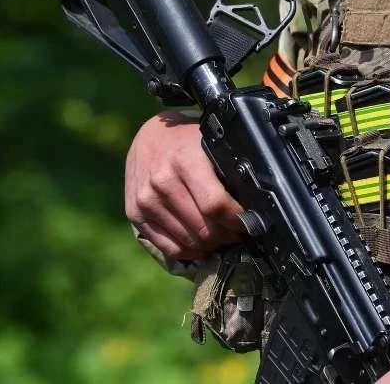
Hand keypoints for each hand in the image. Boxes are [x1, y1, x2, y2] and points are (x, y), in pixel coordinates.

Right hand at [124, 111, 244, 259]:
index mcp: (184, 161)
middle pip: (203, 229)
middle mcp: (161, 182)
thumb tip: (254, 204)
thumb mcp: (210, 145)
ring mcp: (145, 200)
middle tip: (236, 232)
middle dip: (227, 236)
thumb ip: (228, 172)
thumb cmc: (186, 141)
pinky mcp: (135, 214)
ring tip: (221, 236)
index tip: (248, 222)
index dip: (237, 220)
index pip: (215, 205)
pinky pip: (169, 248)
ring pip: (189, 243)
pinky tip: (202, 244)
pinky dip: (191, 251)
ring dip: (211, 245)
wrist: (150, 137)